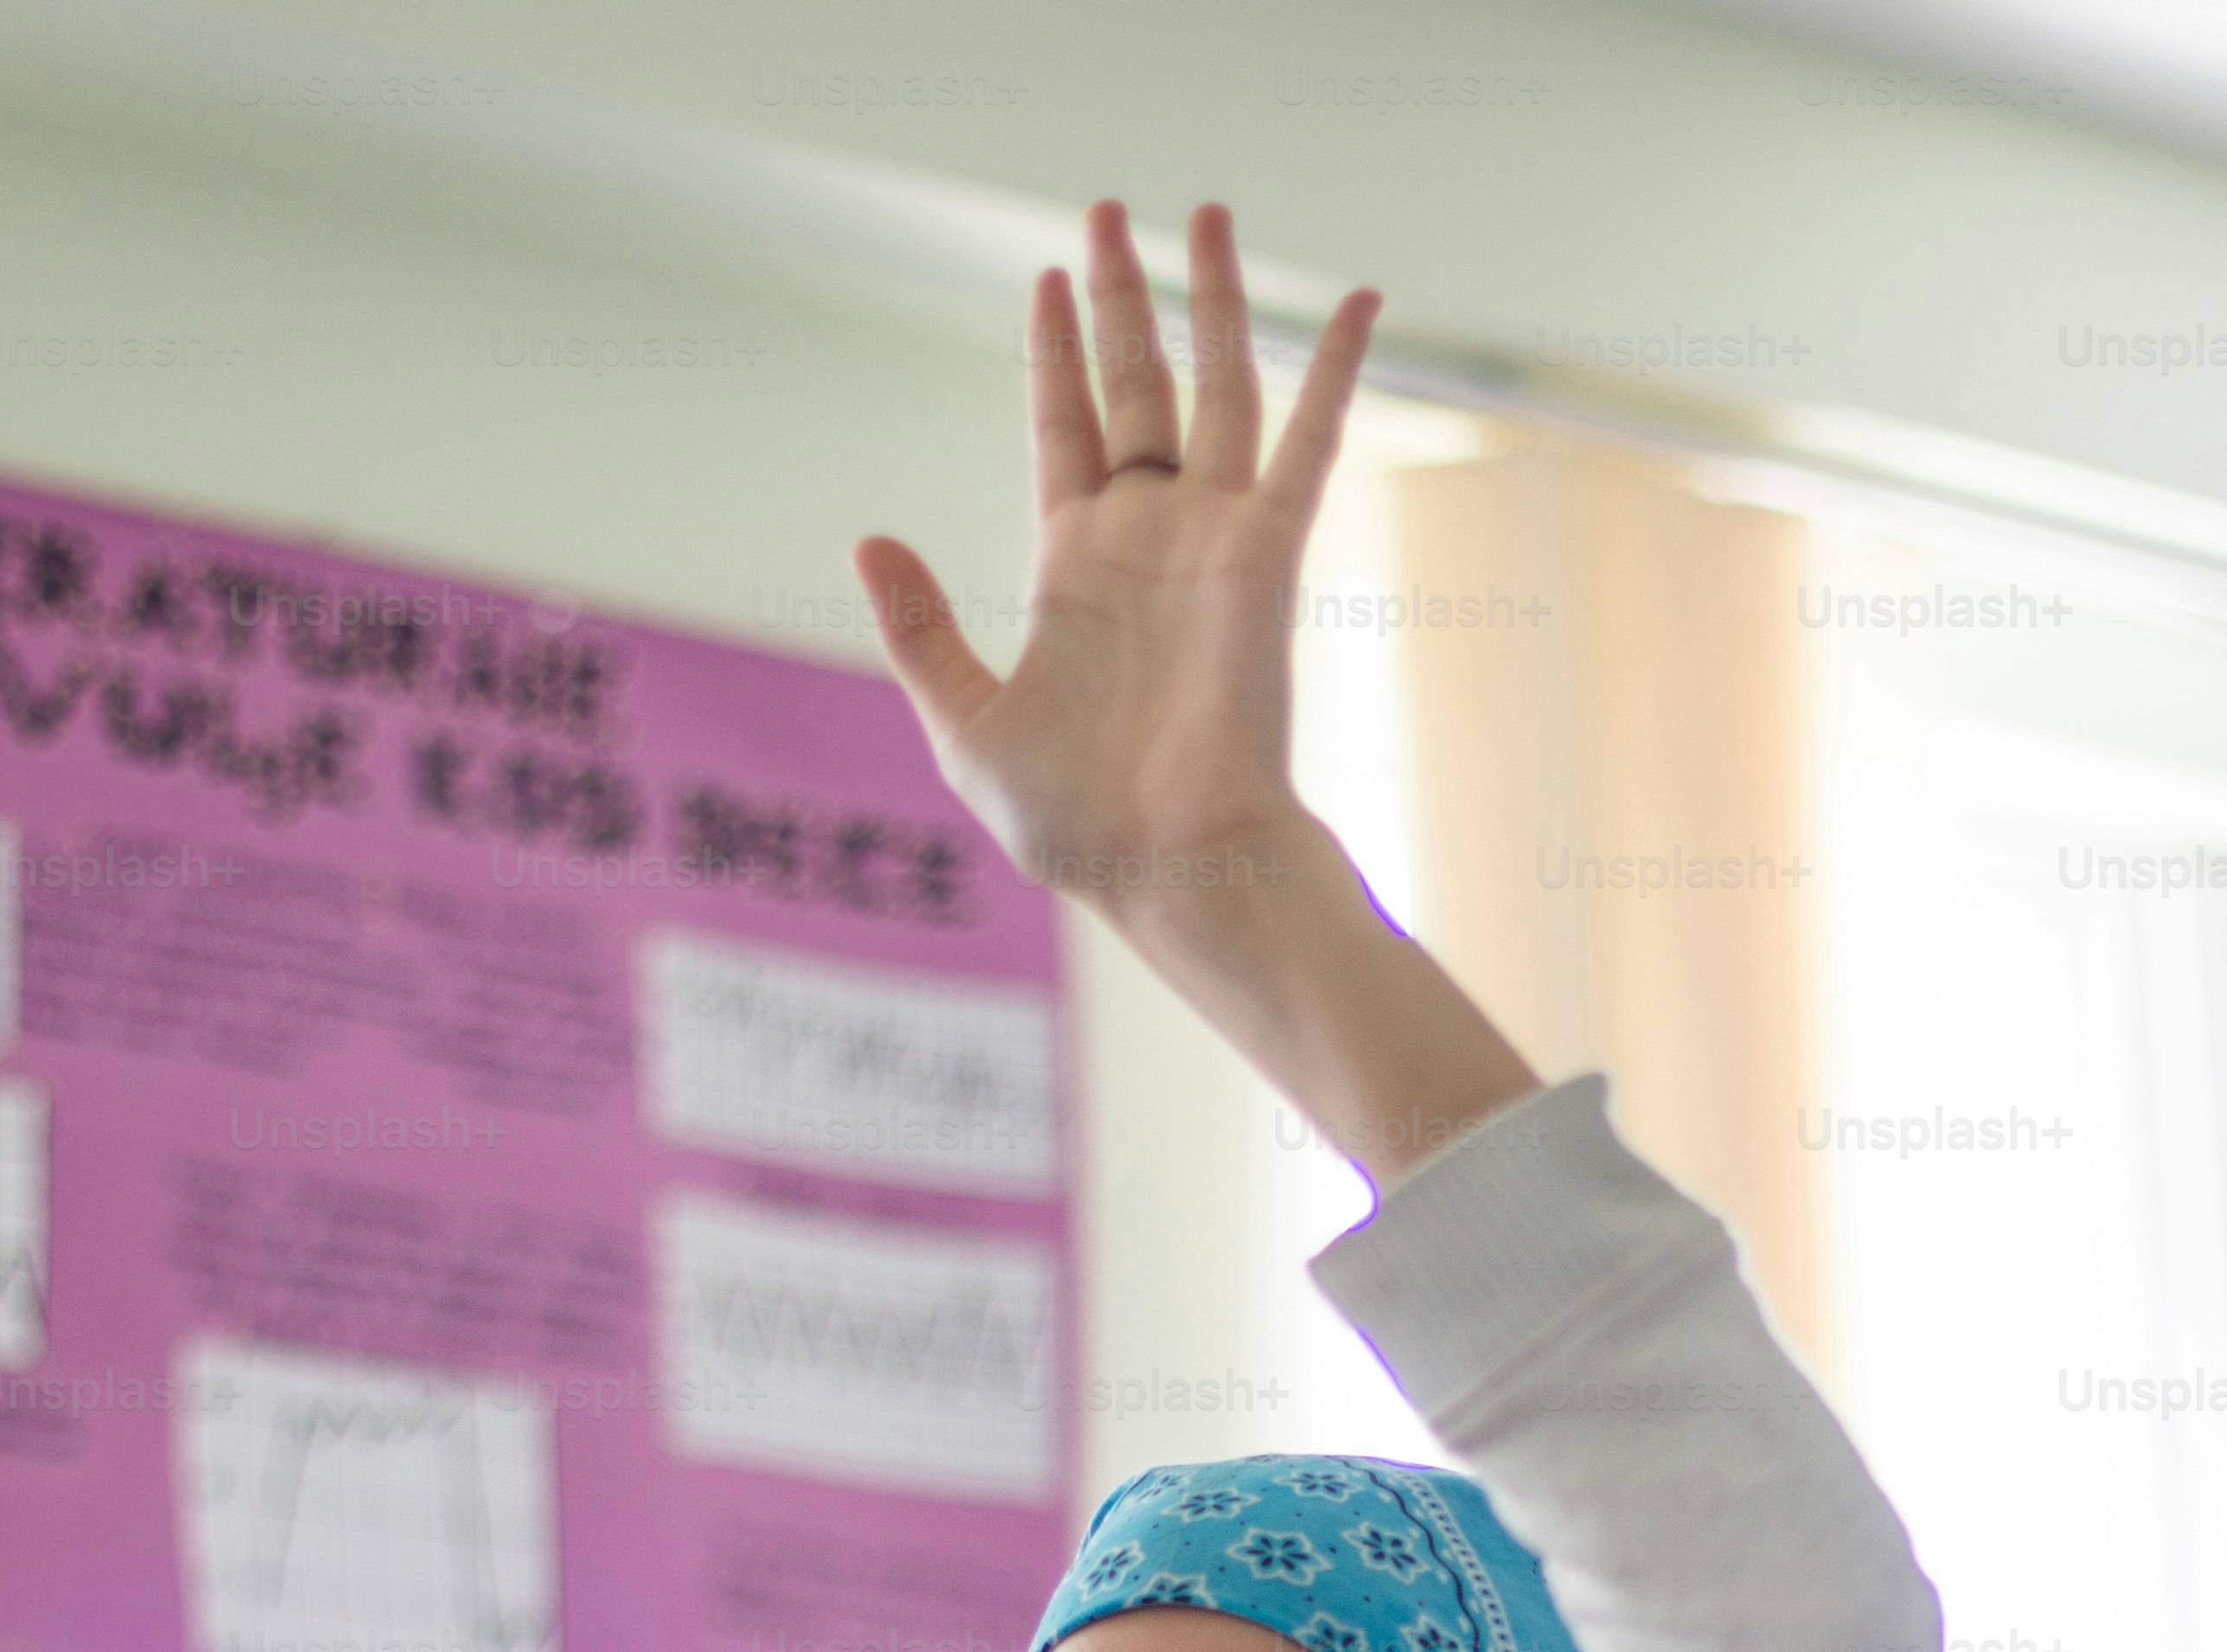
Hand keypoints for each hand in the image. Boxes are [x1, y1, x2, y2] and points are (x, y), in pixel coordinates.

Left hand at [853, 197, 1532, 1180]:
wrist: (1170, 866)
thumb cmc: (1075, 822)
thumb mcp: (965, 722)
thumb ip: (920, 629)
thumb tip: (866, 539)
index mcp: (1074, 567)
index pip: (1065, 428)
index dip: (1056, 353)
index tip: (1049, 277)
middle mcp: (1147, 537)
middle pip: (1134, 383)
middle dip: (1123, 297)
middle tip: (1111, 211)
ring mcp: (1211, 538)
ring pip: (1215, 386)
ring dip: (1213, 298)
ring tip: (1205, 213)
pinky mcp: (1268, 554)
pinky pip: (1307, 442)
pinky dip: (1334, 369)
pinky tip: (1360, 302)